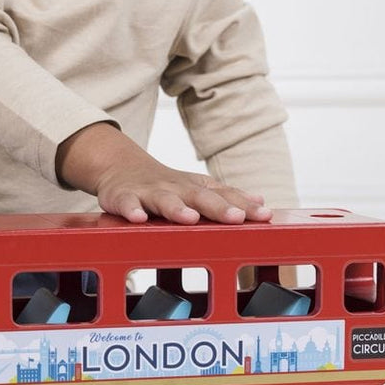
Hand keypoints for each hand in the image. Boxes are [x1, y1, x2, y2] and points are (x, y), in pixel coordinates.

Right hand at [56, 122, 272, 224]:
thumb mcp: (195, 188)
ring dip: (177, 209)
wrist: (119, 166)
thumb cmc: (162, 184)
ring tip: (190, 219)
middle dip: (219, 207)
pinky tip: (138, 218)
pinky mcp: (123, 197)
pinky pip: (127, 203)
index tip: (264, 215)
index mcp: (194, 187)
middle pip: (199, 196)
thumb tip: (260, 202)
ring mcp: (149, 192)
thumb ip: (225, 196)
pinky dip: (132, 210)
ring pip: (164, 200)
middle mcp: (175, 188)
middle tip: (237, 218)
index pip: (223, 195)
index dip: (244, 205)